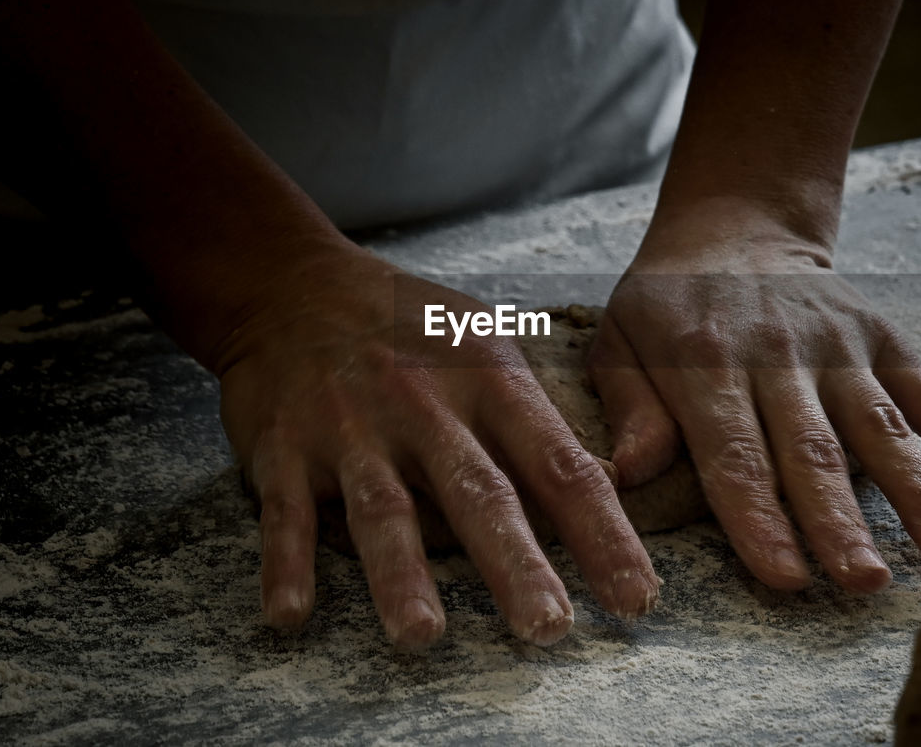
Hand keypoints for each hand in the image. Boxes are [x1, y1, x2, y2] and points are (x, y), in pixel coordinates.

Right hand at [214, 242, 659, 647]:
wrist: (295, 286)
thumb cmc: (411, 329)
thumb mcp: (487, 346)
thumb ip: (537, 420)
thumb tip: (608, 490)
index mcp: (489, 382)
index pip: (559, 464)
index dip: (602, 533)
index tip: (636, 596)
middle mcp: (425, 407)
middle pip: (478, 494)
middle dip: (515, 564)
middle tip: (549, 628)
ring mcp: (351, 429)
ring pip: (383, 509)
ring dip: (401, 574)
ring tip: (423, 635)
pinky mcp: (284, 448)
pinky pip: (287, 513)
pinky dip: (286, 563)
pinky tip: (291, 615)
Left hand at [590, 200, 920, 592]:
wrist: (733, 230)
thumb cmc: (667, 307)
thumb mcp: (620, 344)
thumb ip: (630, 409)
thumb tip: (626, 475)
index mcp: (705, 362)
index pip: (734, 454)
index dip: (759, 518)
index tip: (786, 577)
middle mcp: (778, 354)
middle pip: (812, 450)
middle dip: (839, 521)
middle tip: (865, 583)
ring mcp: (838, 345)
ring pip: (880, 426)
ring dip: (916, 489)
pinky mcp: (882, 338)